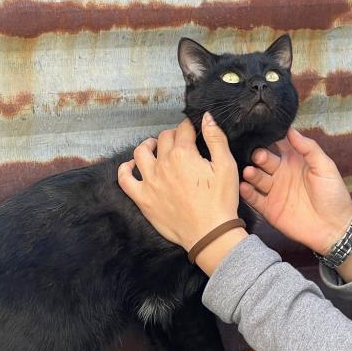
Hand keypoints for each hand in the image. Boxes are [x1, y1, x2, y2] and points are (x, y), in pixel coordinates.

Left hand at [117, 113, 242, 251]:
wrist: (209, 233)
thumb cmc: (221, 200)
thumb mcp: (226, 165)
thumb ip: (216, 138)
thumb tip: (206, 116)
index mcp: (184, 154)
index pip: (183, 129)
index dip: (190, 127)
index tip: (193, 130)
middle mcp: (163, 164)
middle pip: (163, 138)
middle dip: (173, 135)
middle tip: (180, 141)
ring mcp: (150, 181)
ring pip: (141, 152)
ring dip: (148, 145)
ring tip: (156, 147)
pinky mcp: (142, 198)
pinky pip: (124, 179)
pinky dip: (126, 168)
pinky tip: (132, 165)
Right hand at [241, 127, 351, 253]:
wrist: (334, 228)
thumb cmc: (334, 195)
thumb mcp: (325, 167)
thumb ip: (309, 149)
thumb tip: (291, 130)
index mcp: (295, 161)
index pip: (279, 144)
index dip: (271, 136)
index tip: (261, 129)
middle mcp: (282, 173)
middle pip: (265, 160)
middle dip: (259, 156)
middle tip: (258, 156)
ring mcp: (274, 190)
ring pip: (257, 178)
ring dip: (252, 173)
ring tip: (249, 172)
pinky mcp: (269, 208)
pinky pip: (254, 198)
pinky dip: (247, 193)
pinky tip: (244, 187)